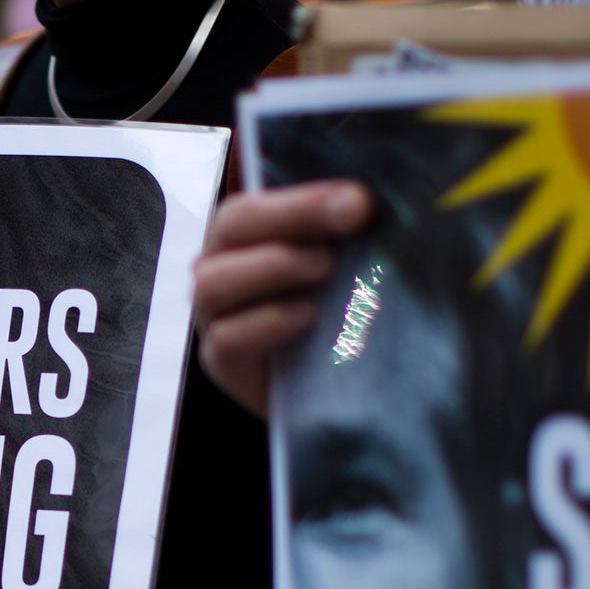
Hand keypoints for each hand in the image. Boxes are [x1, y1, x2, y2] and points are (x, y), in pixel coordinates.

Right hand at [193, 180, 373, 416]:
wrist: (327, 392)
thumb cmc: (335, 316)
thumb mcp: (346, 267)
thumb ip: (349, 234)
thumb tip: (376, 204)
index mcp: (246, 233)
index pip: (258, 200)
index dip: (304, 196)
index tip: (358, 200)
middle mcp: (221, 265)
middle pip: (232, 224)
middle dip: (295, 214)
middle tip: (354, 216)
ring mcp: (215, 315)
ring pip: (214, 281)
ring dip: (273, 266)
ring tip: (325, 267)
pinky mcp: (220, 362)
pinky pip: (227, 338)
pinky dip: (267, 322)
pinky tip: (306, 316)